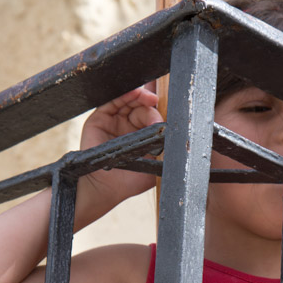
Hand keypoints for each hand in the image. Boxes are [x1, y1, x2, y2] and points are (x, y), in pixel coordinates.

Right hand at [79, 85, 163, 203]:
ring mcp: (114, 120)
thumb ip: (167, 149)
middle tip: (157, 114)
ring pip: (129, 100)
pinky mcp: (100, 118)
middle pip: (142, 105)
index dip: (161, 106)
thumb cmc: (131, 180)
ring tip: (150, 98)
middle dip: (152, 105)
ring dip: (141, 96)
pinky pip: (113, 102)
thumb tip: (182, 135)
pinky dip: (125, 96)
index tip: (172, 101)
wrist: (107, 189)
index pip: (153, 113)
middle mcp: (128, 124)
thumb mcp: (156, 164)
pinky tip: (136, 93)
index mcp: (142, 133)